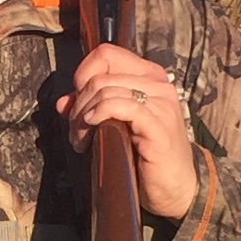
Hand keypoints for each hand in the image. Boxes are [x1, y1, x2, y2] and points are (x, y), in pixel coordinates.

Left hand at [61, 46, 201, 217]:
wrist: (177, 187)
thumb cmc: (146, 155)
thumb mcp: (115, 125)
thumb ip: (91, 108)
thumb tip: (63, 102)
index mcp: (149, 76)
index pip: (107, 54)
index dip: (83, 74)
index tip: (77, 102)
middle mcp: (158, 84)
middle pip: (101, 76)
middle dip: (79, 104)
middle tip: (76, 131)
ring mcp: (161, 103)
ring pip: (106, 90)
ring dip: (84, 116)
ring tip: (82, 139)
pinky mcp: (159, 125)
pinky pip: (122, 106)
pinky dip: (100, 114)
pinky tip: (93, 128)